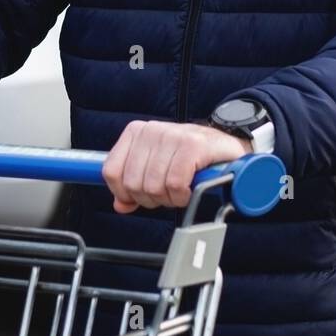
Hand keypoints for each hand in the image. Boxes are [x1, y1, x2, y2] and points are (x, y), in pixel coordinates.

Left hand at [102, 120, 251, 213]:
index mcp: (136, 132)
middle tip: (166, 195)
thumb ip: (133, 185)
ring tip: (179, 192)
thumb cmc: (188, 158)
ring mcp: (172, 135)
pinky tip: (188, 191)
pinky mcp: (193, 145)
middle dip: (150, 199)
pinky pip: (175, 183)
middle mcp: (151, 130)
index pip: (111, 171)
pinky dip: (181, 196)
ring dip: (168, 199)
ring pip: (153, 186)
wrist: (223, 147)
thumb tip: (120, 205)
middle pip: (133, 184)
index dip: (123, 193)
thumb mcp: (155, 168)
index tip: (137, 198)